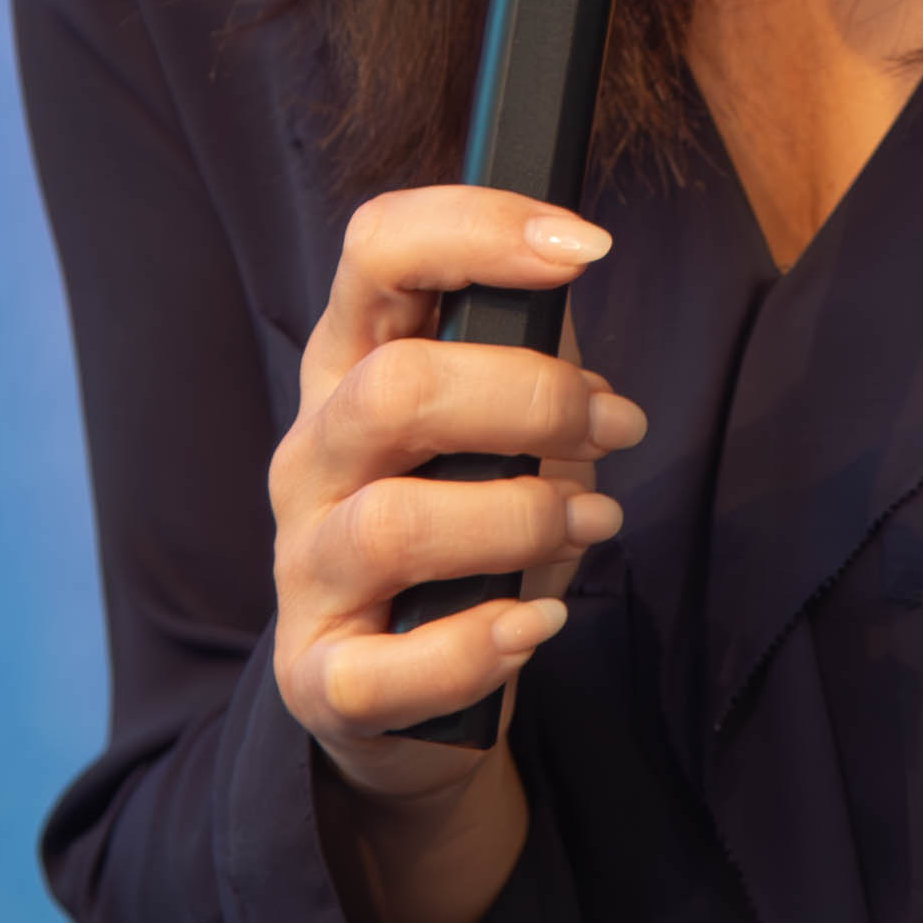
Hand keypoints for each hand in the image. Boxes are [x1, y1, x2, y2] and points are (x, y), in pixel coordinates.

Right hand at [273, 187, 646, 922]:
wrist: (417, 695)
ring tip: (598, 523)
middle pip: (395, 388)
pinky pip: (381, 671)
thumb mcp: (501, 426)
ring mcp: (304, 568)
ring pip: (395, 525)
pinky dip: (477, 647)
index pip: (375, 251)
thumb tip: (572, 270)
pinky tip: (536, 623)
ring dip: (525, 519)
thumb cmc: (470, 533)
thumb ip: (528, 350)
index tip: (587, 247)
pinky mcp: (319, 679)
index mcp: (350, 365)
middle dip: (533, 400)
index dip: (477, 227)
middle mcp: (312, 454)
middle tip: (618, 428)